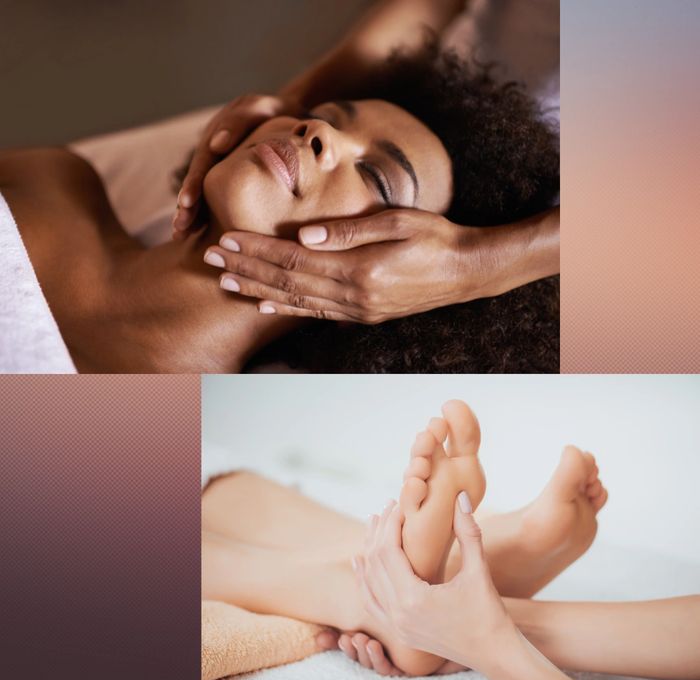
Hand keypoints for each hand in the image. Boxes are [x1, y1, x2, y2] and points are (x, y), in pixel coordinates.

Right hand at [173, 93, 300, 236]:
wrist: (287, 113)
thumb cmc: (273, 111)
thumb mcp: (258, 108)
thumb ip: (239, 122)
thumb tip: (216, 144)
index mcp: (216, 136)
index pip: (203, 163)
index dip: (193, 184)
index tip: (187, 203)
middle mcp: (212, 153)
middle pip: (197, 182)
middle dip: (186, 206)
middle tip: (179, 229)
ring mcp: (220, 166)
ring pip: (203, 192)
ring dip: (191, 214)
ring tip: (181, 236)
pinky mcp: (230, 177)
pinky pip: (217, 197)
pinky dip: (208, 214)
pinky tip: (201, 234)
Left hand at [203, 208, 472, 323]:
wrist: (465, 272)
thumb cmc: (435, 238)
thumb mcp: (398, 221)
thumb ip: (350, 230)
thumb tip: (305, 234)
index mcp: (359, 270)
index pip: (294, 259)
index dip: (257, 249)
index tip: (225, 238)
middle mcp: (353, 296)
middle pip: (287, 281)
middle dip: (246, 268)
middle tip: (210, 258)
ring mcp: (357, 310)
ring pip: (296, 301)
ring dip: (258, 290)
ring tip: (226, 281)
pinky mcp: (363, 315)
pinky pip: (317, 314)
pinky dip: (288, 309)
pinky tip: (265, 306)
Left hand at [355, 494, 516, 672]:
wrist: (495, 654)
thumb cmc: (490, 613)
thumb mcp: (479, 570)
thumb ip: (468, 531)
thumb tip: (460, 496)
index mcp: (413, 599)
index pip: (388, 550)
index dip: (391, 523)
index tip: (399, 503)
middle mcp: (398, 615)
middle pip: (375, 563)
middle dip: (379, 531)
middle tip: (387, 507)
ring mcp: (396, 627)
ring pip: (368, 582)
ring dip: (369, 551)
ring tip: (374, 524)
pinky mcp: (400, 633)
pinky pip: (371, 602)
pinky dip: (364, 579)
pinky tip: (360, 561)